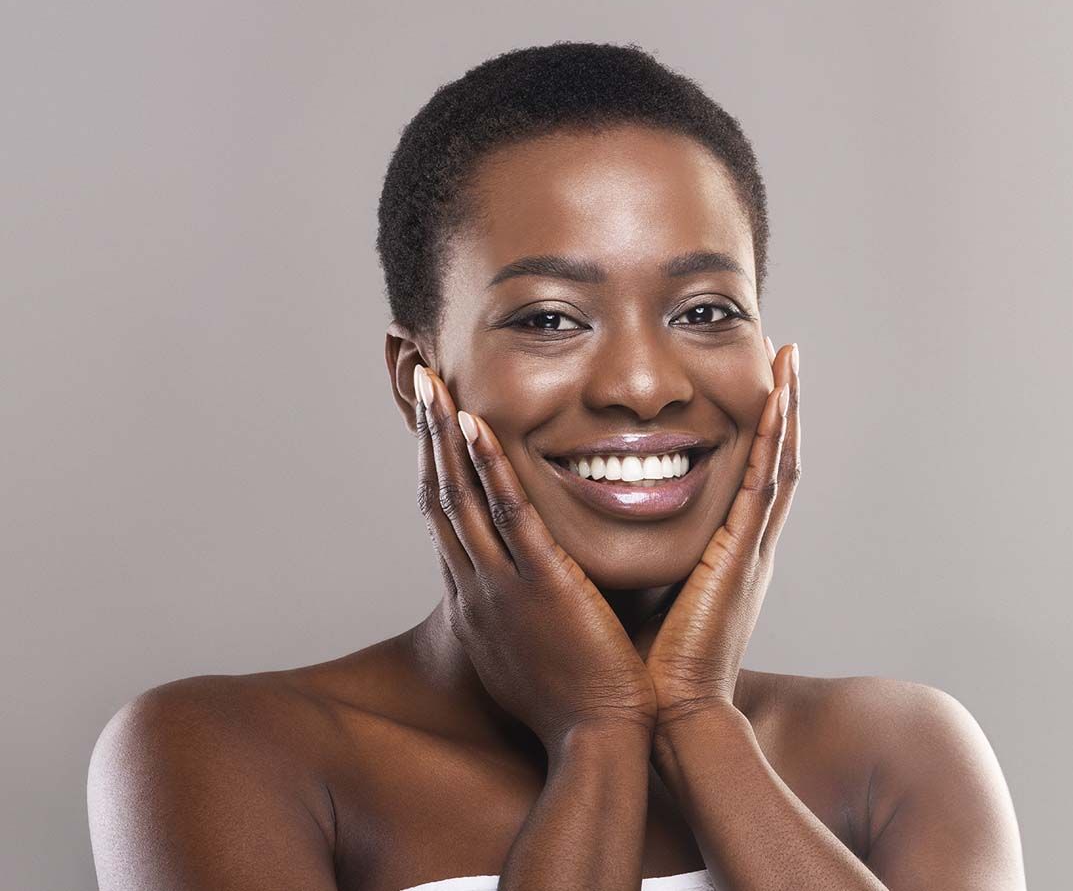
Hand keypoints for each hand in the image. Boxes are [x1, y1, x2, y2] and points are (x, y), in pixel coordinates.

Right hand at [413, 364, 658, 748]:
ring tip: (433, 387)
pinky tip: (477, 426)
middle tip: (419, 386)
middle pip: (440, 499)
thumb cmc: (573, 700)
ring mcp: (503, 584)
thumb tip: (523, 590)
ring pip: (462, 498)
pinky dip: (490, 468)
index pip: (446, 521)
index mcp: (477, 599)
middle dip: (427, 439)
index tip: (431, 427)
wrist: (597, 739)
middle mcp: (476, 586)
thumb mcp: (529, 650)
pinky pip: (509, 515)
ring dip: (444, 438)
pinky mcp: (541, 584)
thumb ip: (521, 610)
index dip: (434, 469)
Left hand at [644, 338, 800, 725]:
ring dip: (786, 407)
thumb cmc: (647, 668)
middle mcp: (748, 546)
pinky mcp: (741, 557)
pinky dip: (773, 439)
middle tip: (785, 354)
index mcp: (727, 557)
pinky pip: (762, 485)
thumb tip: (592, 527)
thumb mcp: (643, 597)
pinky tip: (775, 397)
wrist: (668, 718)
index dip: (756, 430)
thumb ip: (634, 558)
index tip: (753, 384)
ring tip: (789, 356)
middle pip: (773, 459)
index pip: (747, 477)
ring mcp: (751, 550)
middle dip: (782, 405)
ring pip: (776, 461)